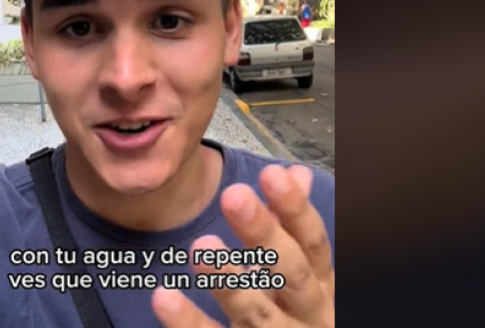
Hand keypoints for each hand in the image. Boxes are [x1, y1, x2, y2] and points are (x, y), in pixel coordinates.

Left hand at [152, 165, 333, 326]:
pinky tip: (164, 296)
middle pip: (290, 273)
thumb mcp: (304, 271)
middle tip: (233, 196)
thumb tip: (295, 172)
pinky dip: (188, 322)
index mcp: (321, 284)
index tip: (271, 172)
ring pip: (257, 313)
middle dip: (264, 234)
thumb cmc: (298, 312)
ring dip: (228, 278)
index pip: (312, 242)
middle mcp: (308, 314)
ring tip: (201, 245)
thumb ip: (292, 225)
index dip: (295, 208)